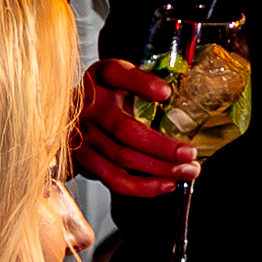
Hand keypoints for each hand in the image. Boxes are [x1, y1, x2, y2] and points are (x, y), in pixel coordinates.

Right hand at [70, 60, 202, 196]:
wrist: (71, 114)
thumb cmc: (104, 94)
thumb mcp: (119, 76)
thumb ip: (141, 81)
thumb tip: (168, 94)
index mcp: (100, 79)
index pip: (116, 75)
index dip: (142, 84)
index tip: (166, 93)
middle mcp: (89, 108)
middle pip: (125, 131)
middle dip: (162, 146)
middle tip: (190, 153)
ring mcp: (84, 137)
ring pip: (123, 158)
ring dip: (159, 168)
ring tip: (187, 172)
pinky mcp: (85, 162)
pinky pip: (115, 179)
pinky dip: (143, 186)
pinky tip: (166, 184)